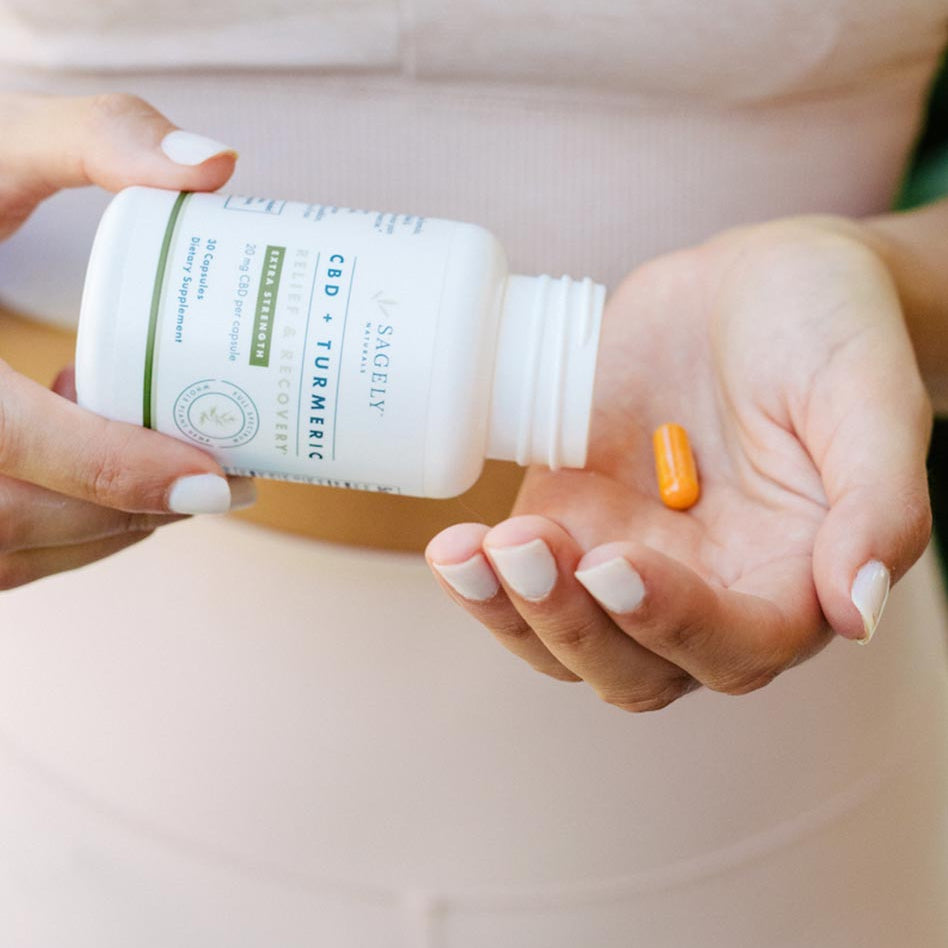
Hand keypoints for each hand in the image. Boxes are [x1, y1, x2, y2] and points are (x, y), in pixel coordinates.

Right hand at [0, 92, 252, 588]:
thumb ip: (98, 134)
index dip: (122, 473)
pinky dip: (56, 534)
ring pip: (5, 551)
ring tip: (172, 475)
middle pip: (19, 517)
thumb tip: (220, 167)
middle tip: (225, 480)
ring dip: (100, 529)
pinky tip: (90, 477)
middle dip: (133, 511)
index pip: (16, 443)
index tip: (220, 480)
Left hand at [427, 218, 931, 710]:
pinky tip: (454, 545)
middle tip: (527, 548)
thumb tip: (858, 613)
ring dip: (510, 612)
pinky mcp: (572, 517)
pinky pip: (517, 578)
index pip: (732, 645)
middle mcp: (705, 590)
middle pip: (631, 667)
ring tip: (469, 552)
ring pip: (562, 636)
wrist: (752, 287)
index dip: (670, 622)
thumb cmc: (829, 331)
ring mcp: (628, 556)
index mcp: (789, 580)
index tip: (615, 562)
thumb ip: (879, 505)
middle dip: (571, 624)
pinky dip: (481, 577)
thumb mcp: (870, 398)